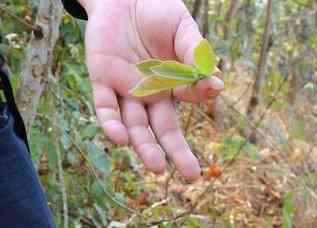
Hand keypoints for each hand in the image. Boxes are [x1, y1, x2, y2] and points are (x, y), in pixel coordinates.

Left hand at [78, 0, 223, 180]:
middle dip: (175, 152)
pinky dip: (110, 123)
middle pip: (161, 128)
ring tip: (156, 167)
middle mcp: (149, 93)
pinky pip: (104, 107)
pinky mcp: (101, 80)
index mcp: (171, 82)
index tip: (210, 88)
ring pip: (134, 125)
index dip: (199, 96)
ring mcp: (125, 89)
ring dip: (144, 146)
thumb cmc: (157, 12)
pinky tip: (120, 138)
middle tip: (191, 175)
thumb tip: (215, 81)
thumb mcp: (182, 29)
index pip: (187, 100)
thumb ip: (195, 52)